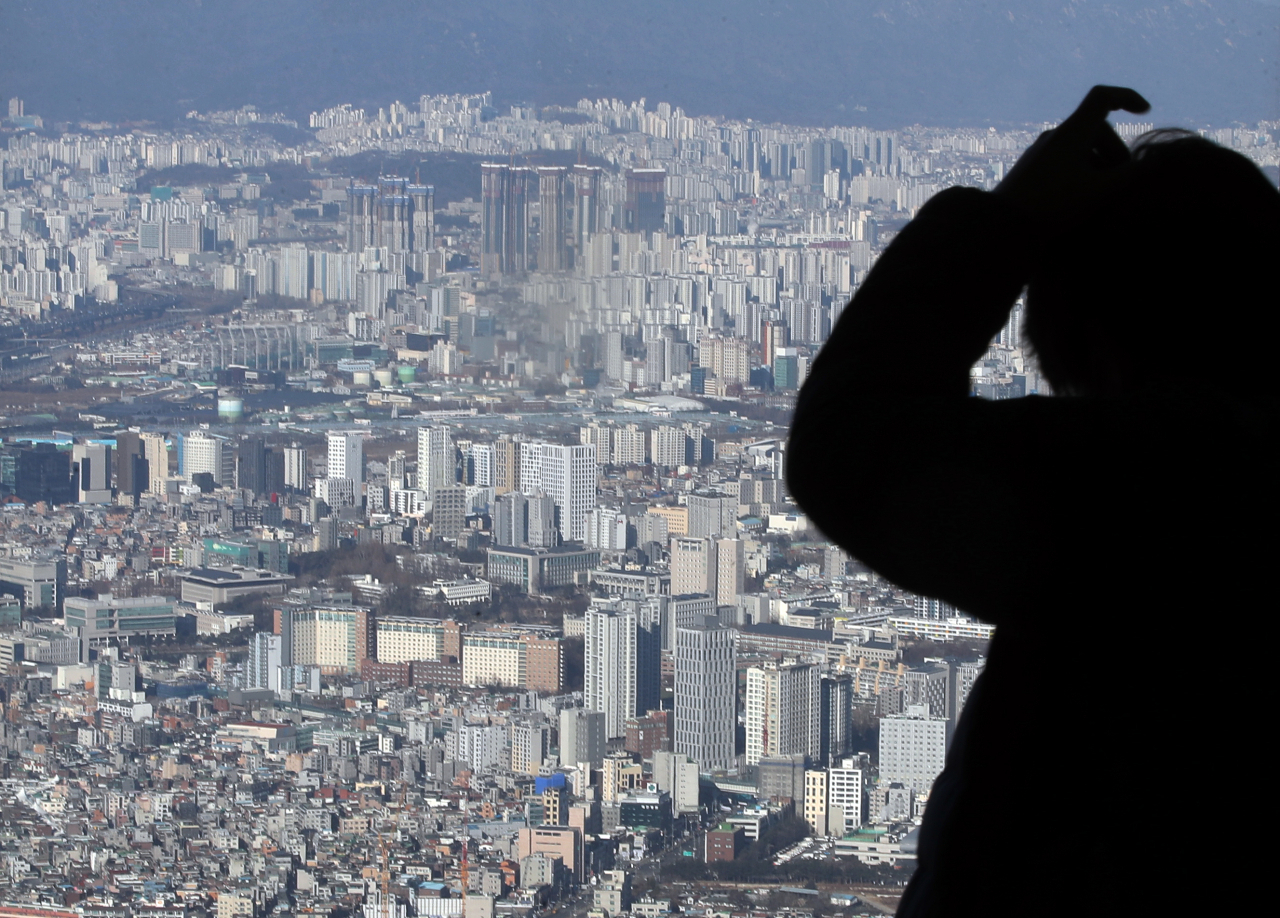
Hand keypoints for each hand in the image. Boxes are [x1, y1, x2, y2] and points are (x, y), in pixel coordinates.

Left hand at [995, 85, 1150, 222]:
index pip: (1102, 97)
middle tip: (1124, 178)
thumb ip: (1131, 174)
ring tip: (1105, 193)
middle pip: (1095, 128)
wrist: (1000, 226)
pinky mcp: (1029, 171)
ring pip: (1078, 147)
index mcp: (1072, 132)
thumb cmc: (1053, 207)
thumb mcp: (1100, 191)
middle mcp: (1054, 136)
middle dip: (1115, 149)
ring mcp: (1039, 153)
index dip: (1127, 97)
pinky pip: (1063, 161)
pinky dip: (1080, 172)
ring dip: (1099, 163)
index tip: (1144, 112)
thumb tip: (1156, 159)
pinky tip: (1082, 199)